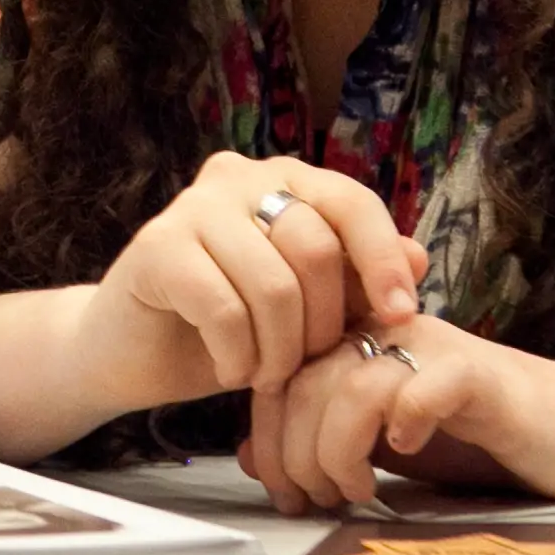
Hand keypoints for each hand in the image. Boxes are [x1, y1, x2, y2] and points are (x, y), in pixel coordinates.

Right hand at [70, 152, 428, 421]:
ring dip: (280, 350)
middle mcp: (236, 178)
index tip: (402, 317)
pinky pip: (224, 309)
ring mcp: (192, 207)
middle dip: (322, 324)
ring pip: (273, 284)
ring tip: (266, 375)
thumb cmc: (229, 328)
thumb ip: (354, 281)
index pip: (352, 203)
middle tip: (306, 365)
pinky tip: (231, 370)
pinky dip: (238, 356)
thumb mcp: (306, 309)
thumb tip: (419, 256)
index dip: (384, 260)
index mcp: (281, 180)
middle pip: (315, 247)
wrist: (134, 353)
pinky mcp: (156, 247)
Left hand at [236, 315, 554, 514]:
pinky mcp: (478, 374)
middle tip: (317, 501)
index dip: (269, 439)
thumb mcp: (378, 448)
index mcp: (354, 344)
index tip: (283, 493)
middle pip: (306, 383)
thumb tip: (249, 457)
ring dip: (339, 450)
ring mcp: (432, 348)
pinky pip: (424, 386)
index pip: (280, 377)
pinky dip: (405, 423)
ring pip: (351, 387)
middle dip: (298, 454)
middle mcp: (385, 333)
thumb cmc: (470, 440)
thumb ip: (318, 443)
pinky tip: (405, 452)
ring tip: (358, 490)